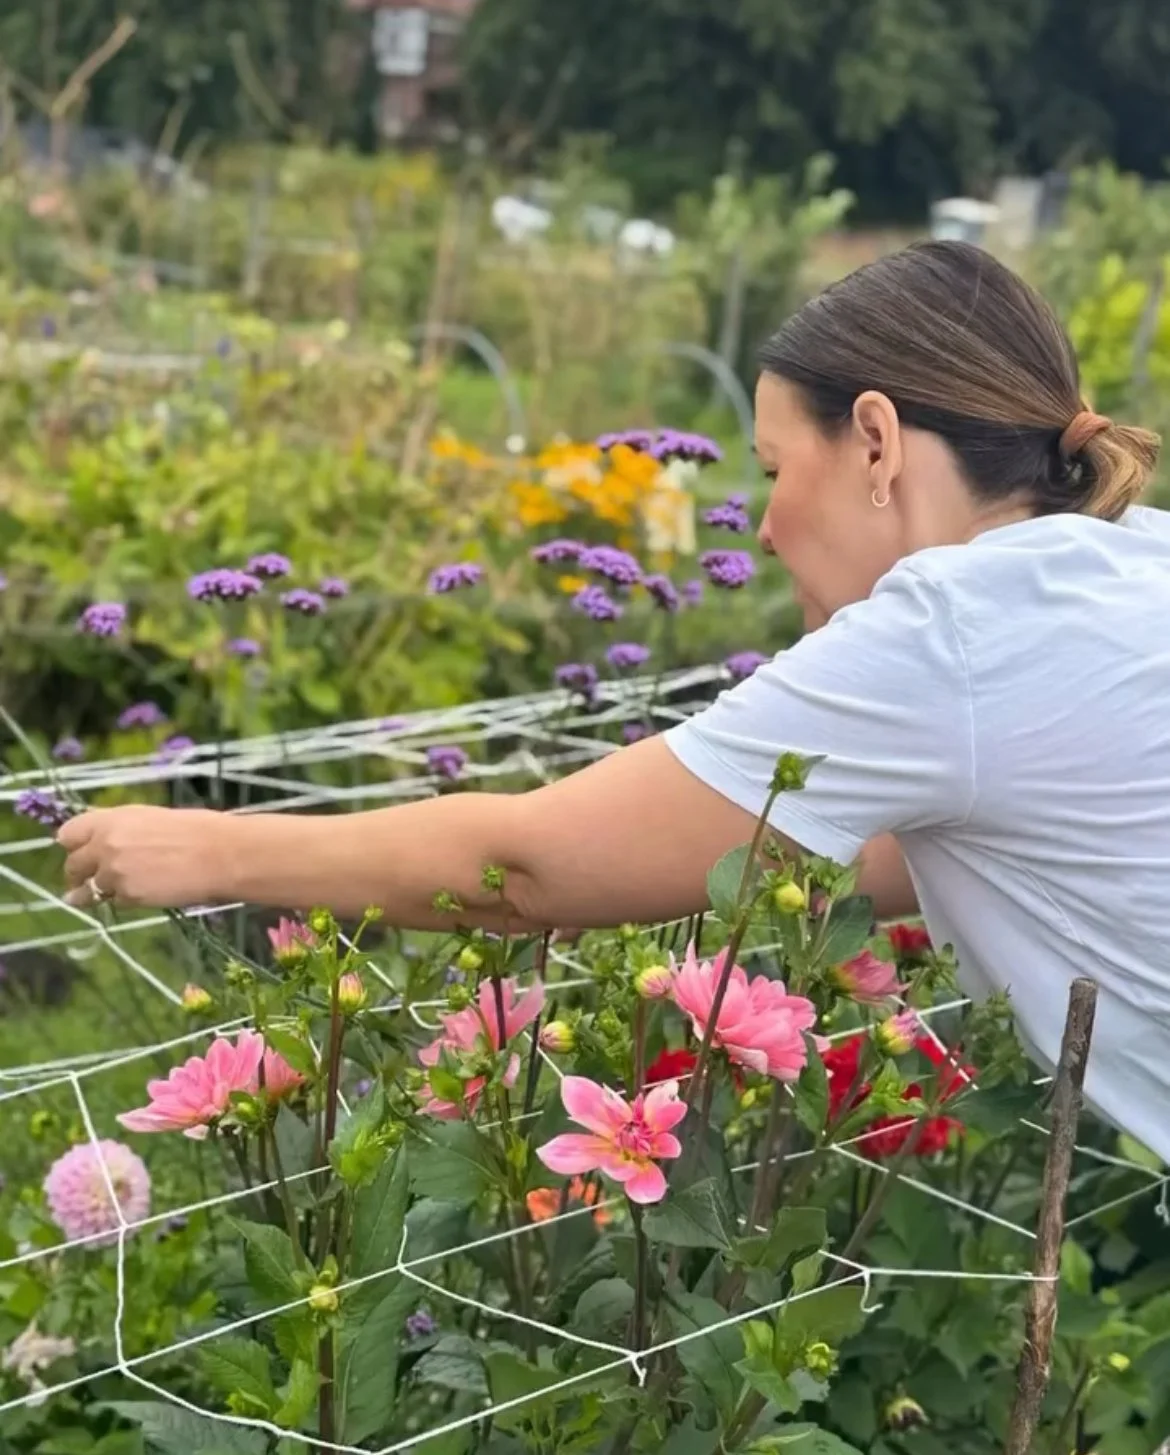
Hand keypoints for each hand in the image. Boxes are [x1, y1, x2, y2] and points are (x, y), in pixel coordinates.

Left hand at [57, 806, 231, 908]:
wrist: (220, 854)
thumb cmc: (196, 830)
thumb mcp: (150, 818)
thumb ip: (121, 831)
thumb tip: (105, 845)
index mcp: (111, 819)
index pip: (68, 834)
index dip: (74, 846)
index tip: (81, 853)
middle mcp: (105, 844)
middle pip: (73, 865)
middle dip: (79, 875)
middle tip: (87, 881)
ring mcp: (114, 872)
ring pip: (89, 890)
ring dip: (96, 894)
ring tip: (110, 895)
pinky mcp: (128, 896)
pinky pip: (116, 902)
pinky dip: (126, 901)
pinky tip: (144, 895)